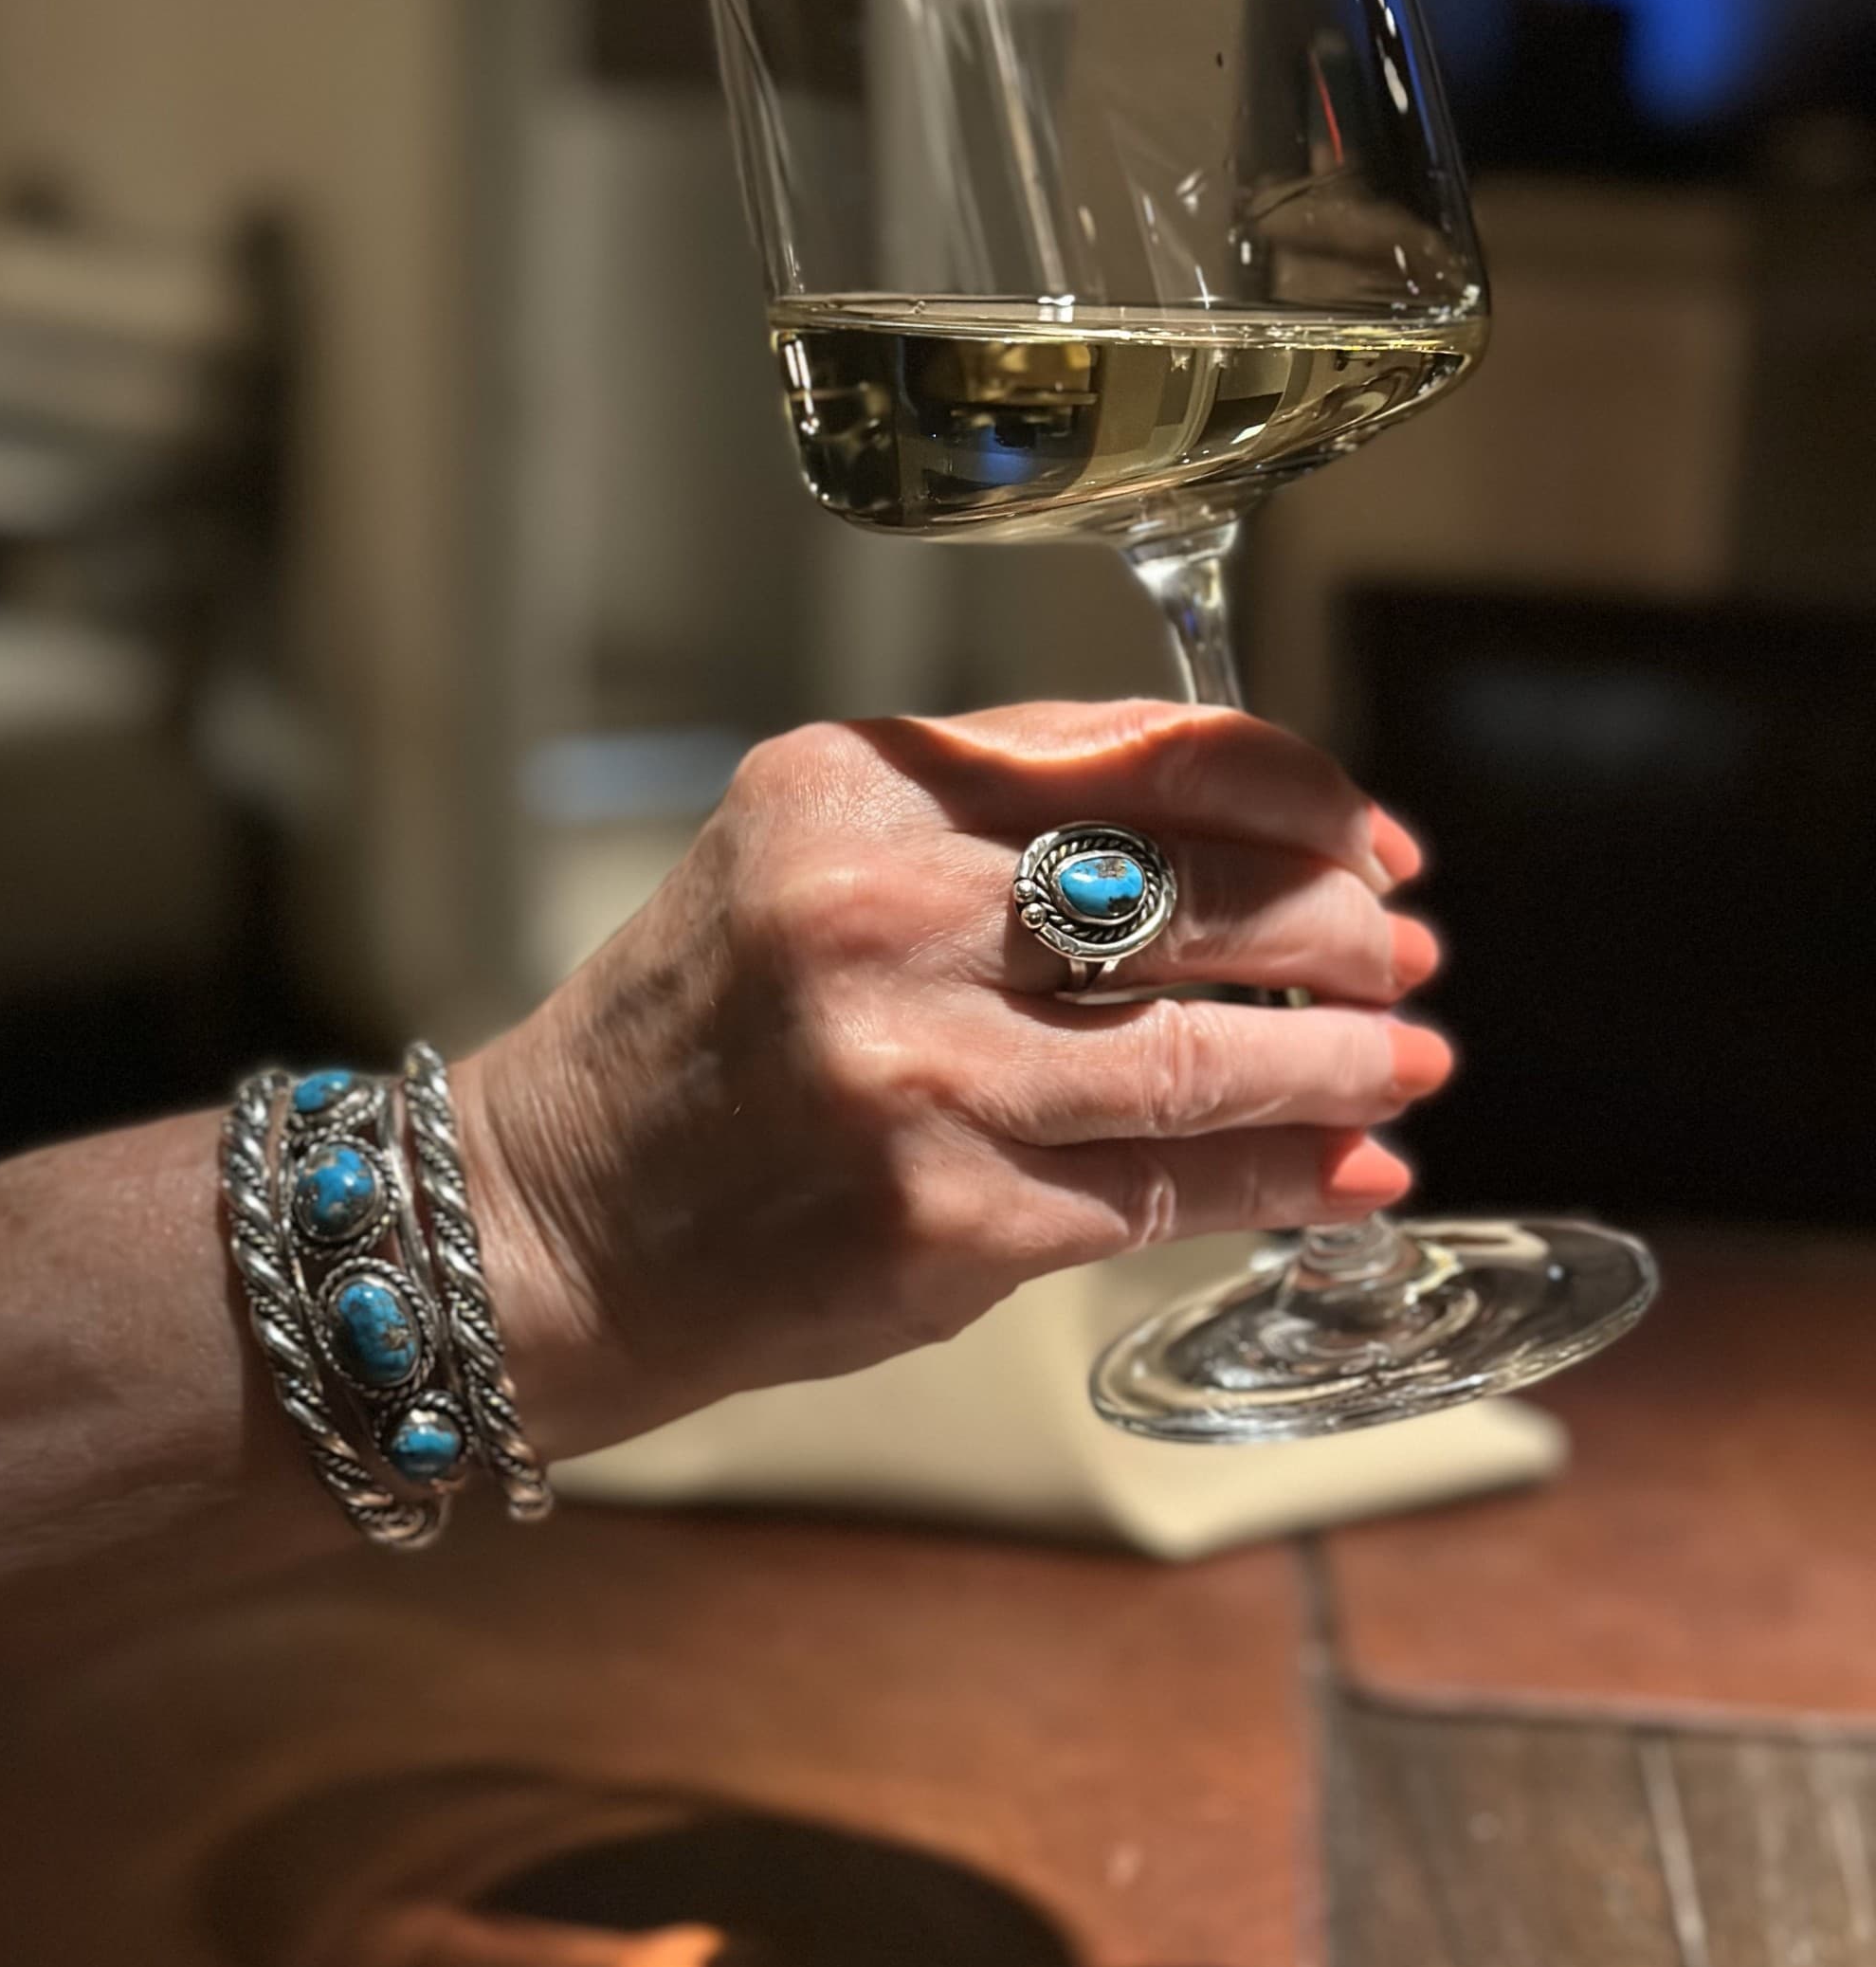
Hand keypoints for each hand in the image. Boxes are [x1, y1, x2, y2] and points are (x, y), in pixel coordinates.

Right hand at [459, 702, 1451, 1454]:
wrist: (552, 1217)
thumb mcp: (809, 853)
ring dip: (1344, 1062)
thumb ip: (1002, 819)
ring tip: (1414, 1066)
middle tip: (1410, 957)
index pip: (1155, 750)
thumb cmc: (700, 1029)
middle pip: (1203, 893)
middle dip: (1347, 930)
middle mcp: (884, 907)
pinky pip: (1165, 1185)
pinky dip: (1281, 1176)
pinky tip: (1346, 1173)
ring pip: (1205, 1051)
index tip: (1376, 841)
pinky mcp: (944, 1214)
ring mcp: (918, 1069)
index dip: (1307, 795)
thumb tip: (1257, 856)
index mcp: (857, 782)